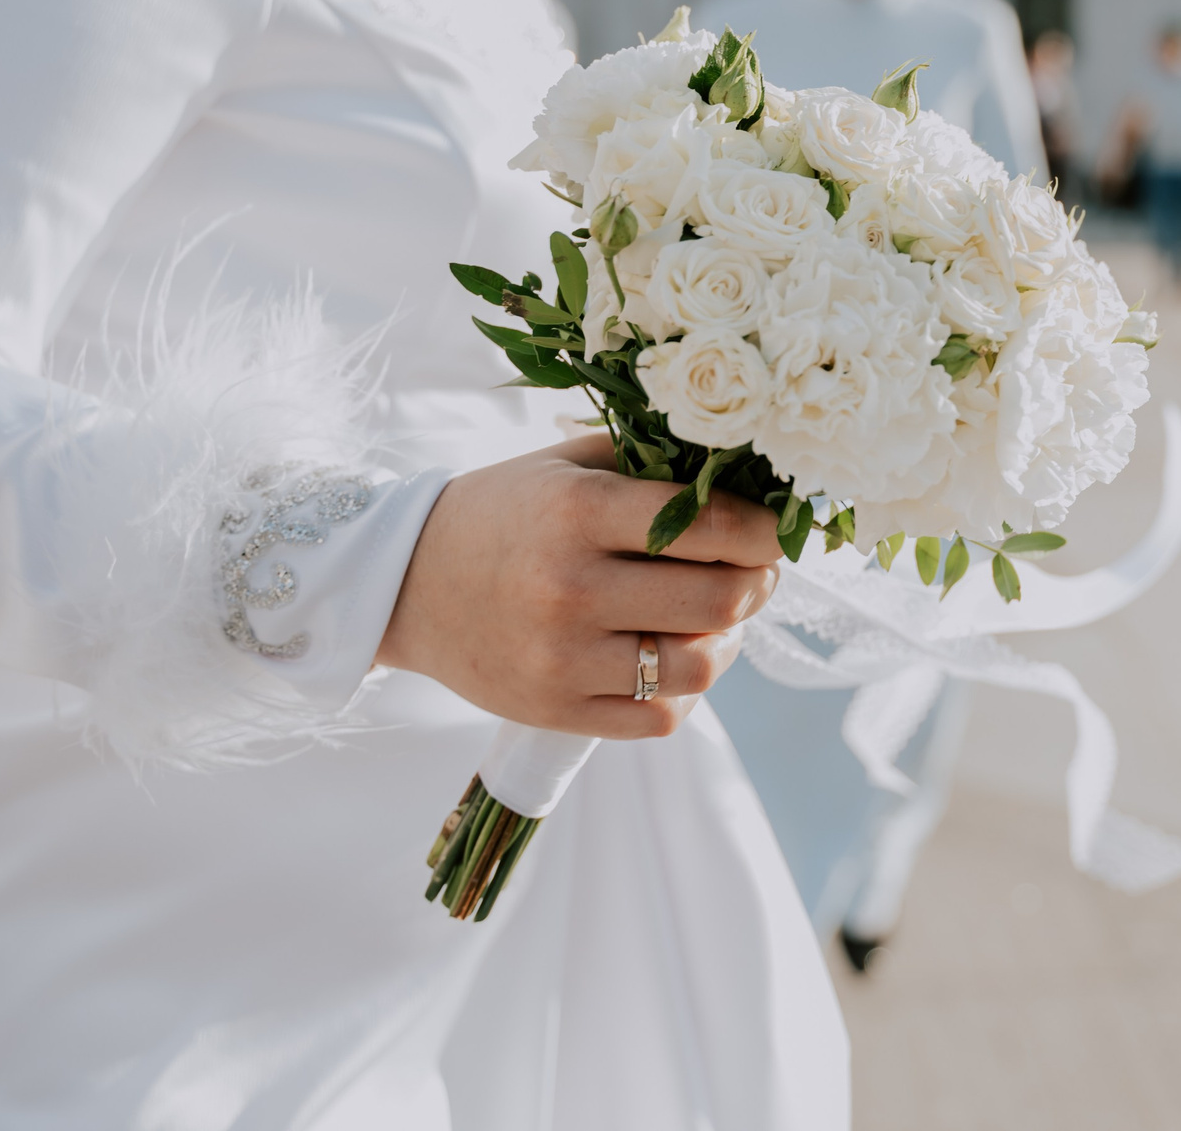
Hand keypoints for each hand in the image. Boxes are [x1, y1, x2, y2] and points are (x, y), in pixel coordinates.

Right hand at [377, 435, 781, 737]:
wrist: (404, 582)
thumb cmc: (505, 511)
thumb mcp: (569, 465)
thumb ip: (654, 464)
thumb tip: (754, 473)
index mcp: (578, 513)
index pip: (714, 528)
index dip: (767, 531)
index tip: (776, 528)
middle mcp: (569, 588)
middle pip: (721, 601)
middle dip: (758, 583)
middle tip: (754, 570)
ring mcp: (561, 660)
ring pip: (699, 667)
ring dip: (726, 641)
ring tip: (714, 617)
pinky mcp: (554, 712)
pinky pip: (660, 717)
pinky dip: (685, 690)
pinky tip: (674, 658)